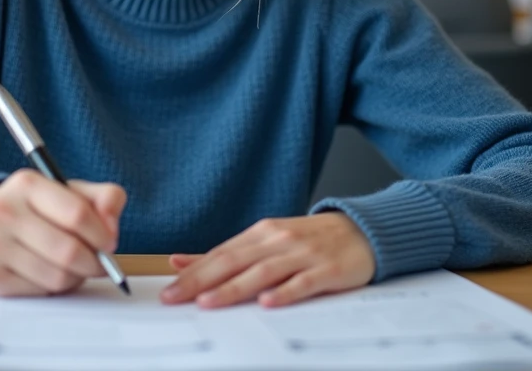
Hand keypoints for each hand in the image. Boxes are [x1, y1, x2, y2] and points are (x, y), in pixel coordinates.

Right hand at [0, 169, 125, 296]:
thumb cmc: (32, 208)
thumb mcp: (67, 191)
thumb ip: (103, 198)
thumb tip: (112, 227)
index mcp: (26, 184)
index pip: (77, 214)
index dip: (102, 234)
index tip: (110, 243)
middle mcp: (3, 212)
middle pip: (69, 251)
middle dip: (94, 262)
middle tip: (99, 263)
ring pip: (57, 277)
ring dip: (75, 277)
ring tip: (73, 266)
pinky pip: (40, 292)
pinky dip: (54, 288)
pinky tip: (50, 272)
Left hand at [160, 213, 374, 308]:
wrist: (362, 230)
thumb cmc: (310, 240)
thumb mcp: (267, 241)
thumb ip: (227, 254)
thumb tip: (180, 262)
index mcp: (261, 233)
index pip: (220, 254)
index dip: (192, 272)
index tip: (168, 290)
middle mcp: (278, 240)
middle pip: (234, 261)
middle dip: (201, 281)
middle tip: (175, 298)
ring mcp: (303, 254)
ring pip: (262, 272)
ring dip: (233, 288)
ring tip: (208, 302)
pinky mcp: (327, 269)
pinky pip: (303, 282)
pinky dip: (284, 292)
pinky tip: (267, 302)